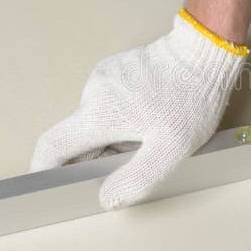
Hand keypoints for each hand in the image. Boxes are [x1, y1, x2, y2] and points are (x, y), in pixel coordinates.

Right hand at [30, 9, 247, 209]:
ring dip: (115, 137)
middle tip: (137, 159)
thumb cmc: (191, 98)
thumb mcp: (171, 150)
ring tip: (151, 134)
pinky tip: (151, 116)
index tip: (52, 187)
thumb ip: (136, 179)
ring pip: (96, 120)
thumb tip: (106, 198)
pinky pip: (109, 102)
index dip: (45, 170)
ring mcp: (104, 76)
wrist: (205, 52)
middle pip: (78, 136)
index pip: (51, 146)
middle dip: (99, 156)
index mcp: (100, 113)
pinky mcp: (117, 68)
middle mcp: (94, 91)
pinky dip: (123, 118)